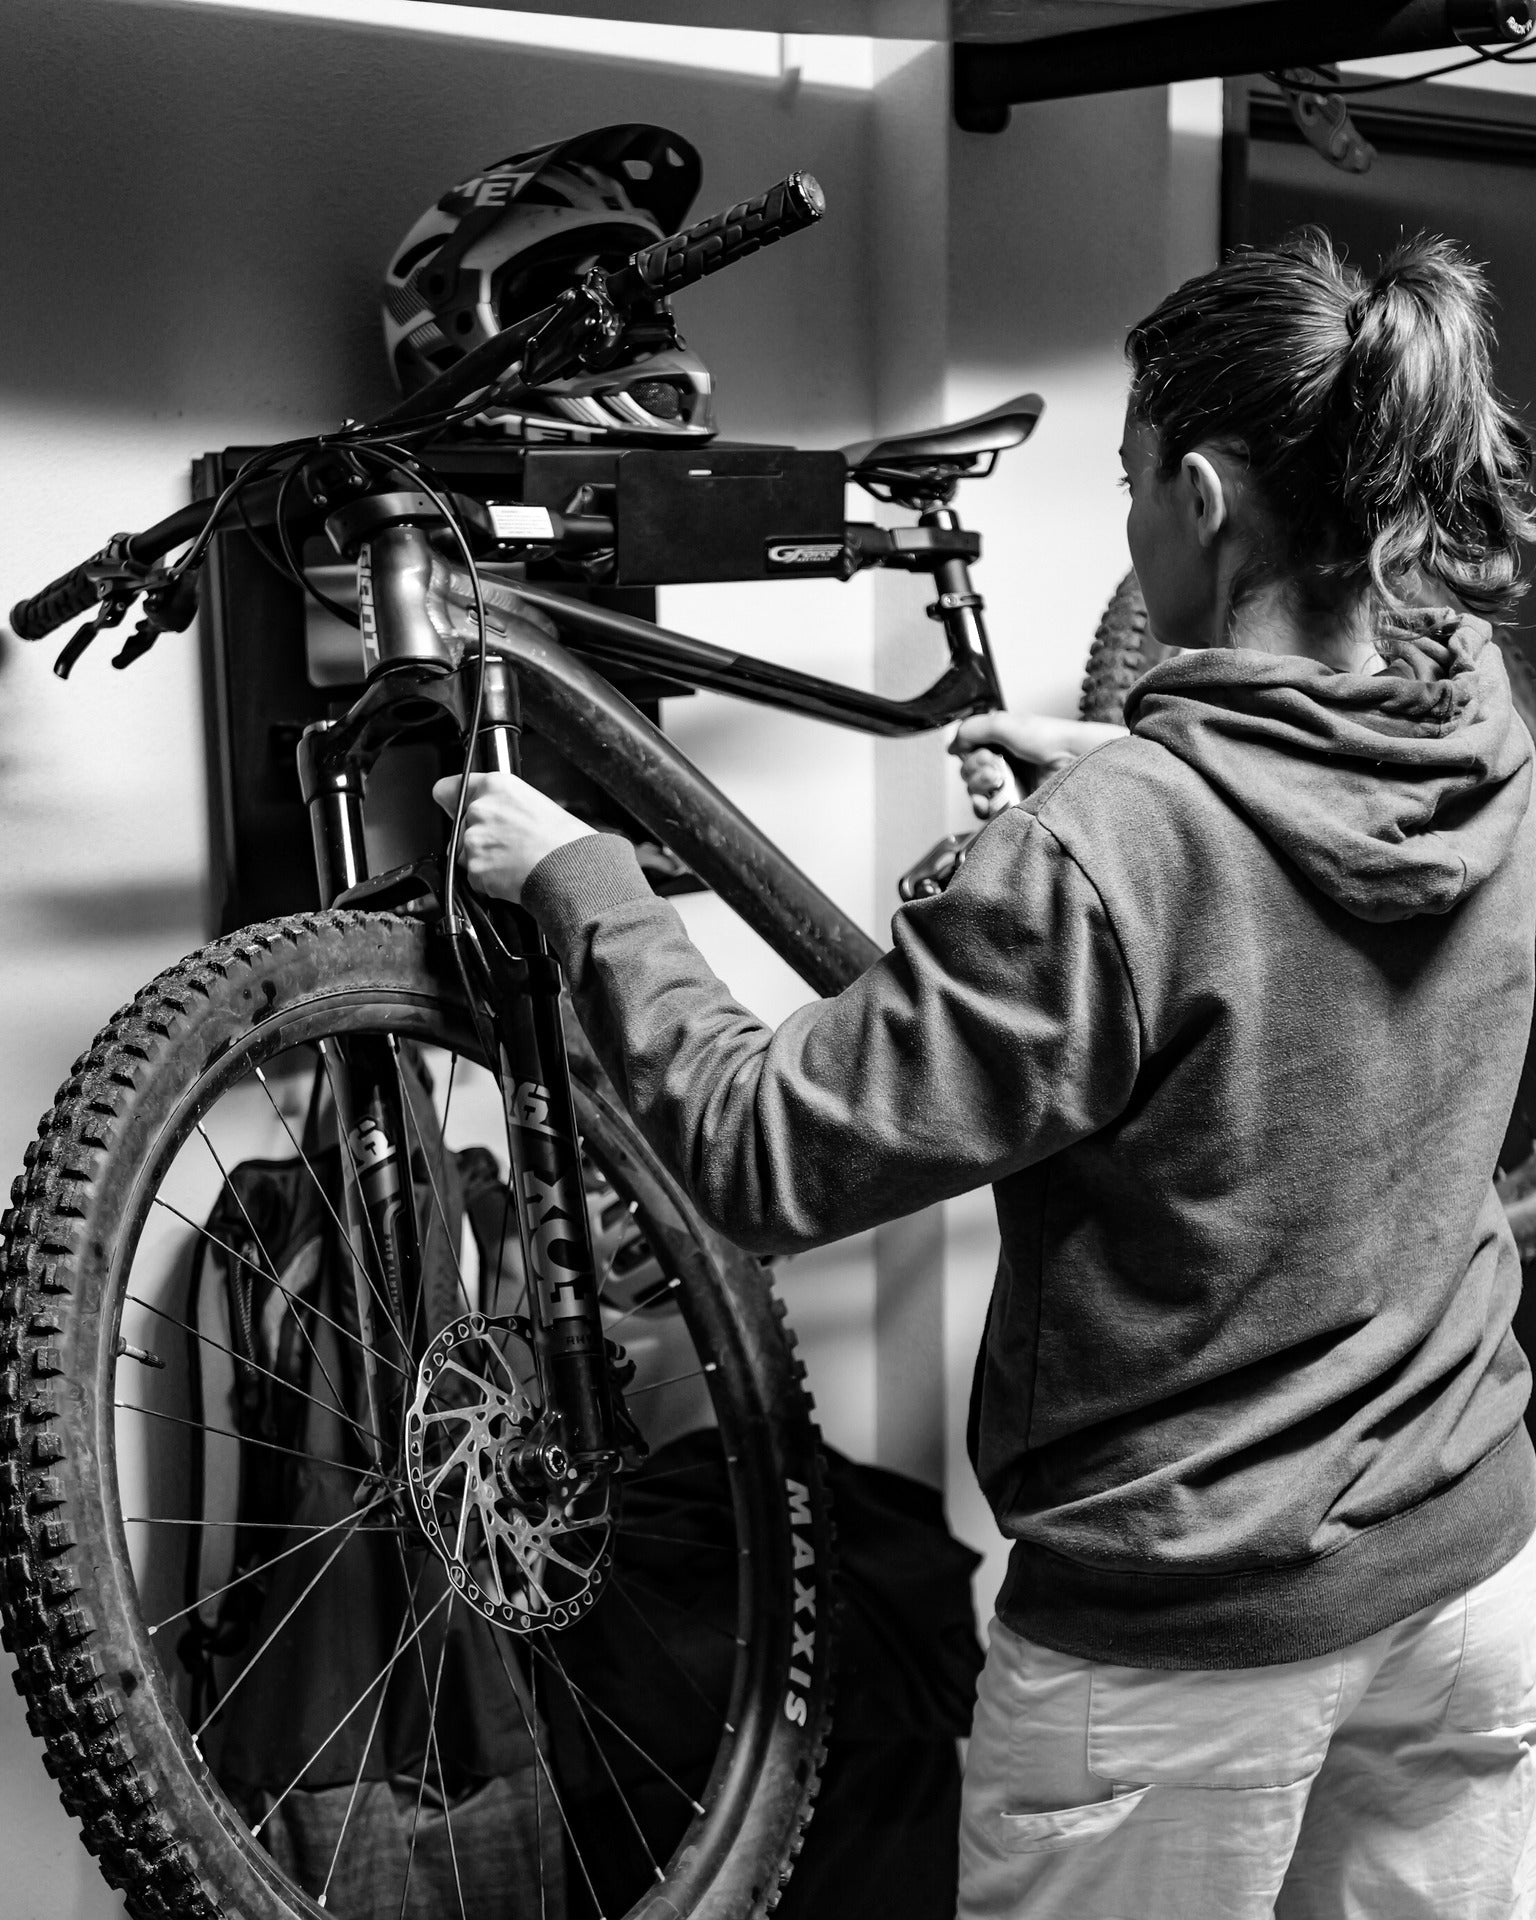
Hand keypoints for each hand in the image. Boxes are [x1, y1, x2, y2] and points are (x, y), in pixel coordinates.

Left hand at [431, 772, 596, 903]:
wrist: (571, 868)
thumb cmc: (564, 839)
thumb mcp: (534, 802)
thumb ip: (501, 803)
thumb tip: (486, 812)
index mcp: (495, 786)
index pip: (448, 789)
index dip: (452, 802)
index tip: (454, 807)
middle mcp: (479, 809)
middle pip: (458, 828)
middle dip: (477, 838)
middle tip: (507, 845)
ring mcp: (473, 840)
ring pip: (464, 854)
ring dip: (482, 861)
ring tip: (513, 861)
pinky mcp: (475, 869)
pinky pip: (474, 878)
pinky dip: (489, 881)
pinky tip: (512, 875)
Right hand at [949, 712, 1126, 818]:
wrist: (1072, 759)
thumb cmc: (1050, 739)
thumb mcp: (1004, 723)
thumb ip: (972, 729)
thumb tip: (952, 745)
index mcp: (1000, 743)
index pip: (968, 753)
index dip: (969, 754)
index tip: (982, 751)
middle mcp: (1003, 764)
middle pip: (968, 773)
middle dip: (975, 768)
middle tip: (994, 765)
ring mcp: (1008, 786)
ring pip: (973, 792)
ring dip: (979, 785)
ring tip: (998, 779)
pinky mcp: (1013, 806)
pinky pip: (986, 812)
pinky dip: (982, 806)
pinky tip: (990, 799)